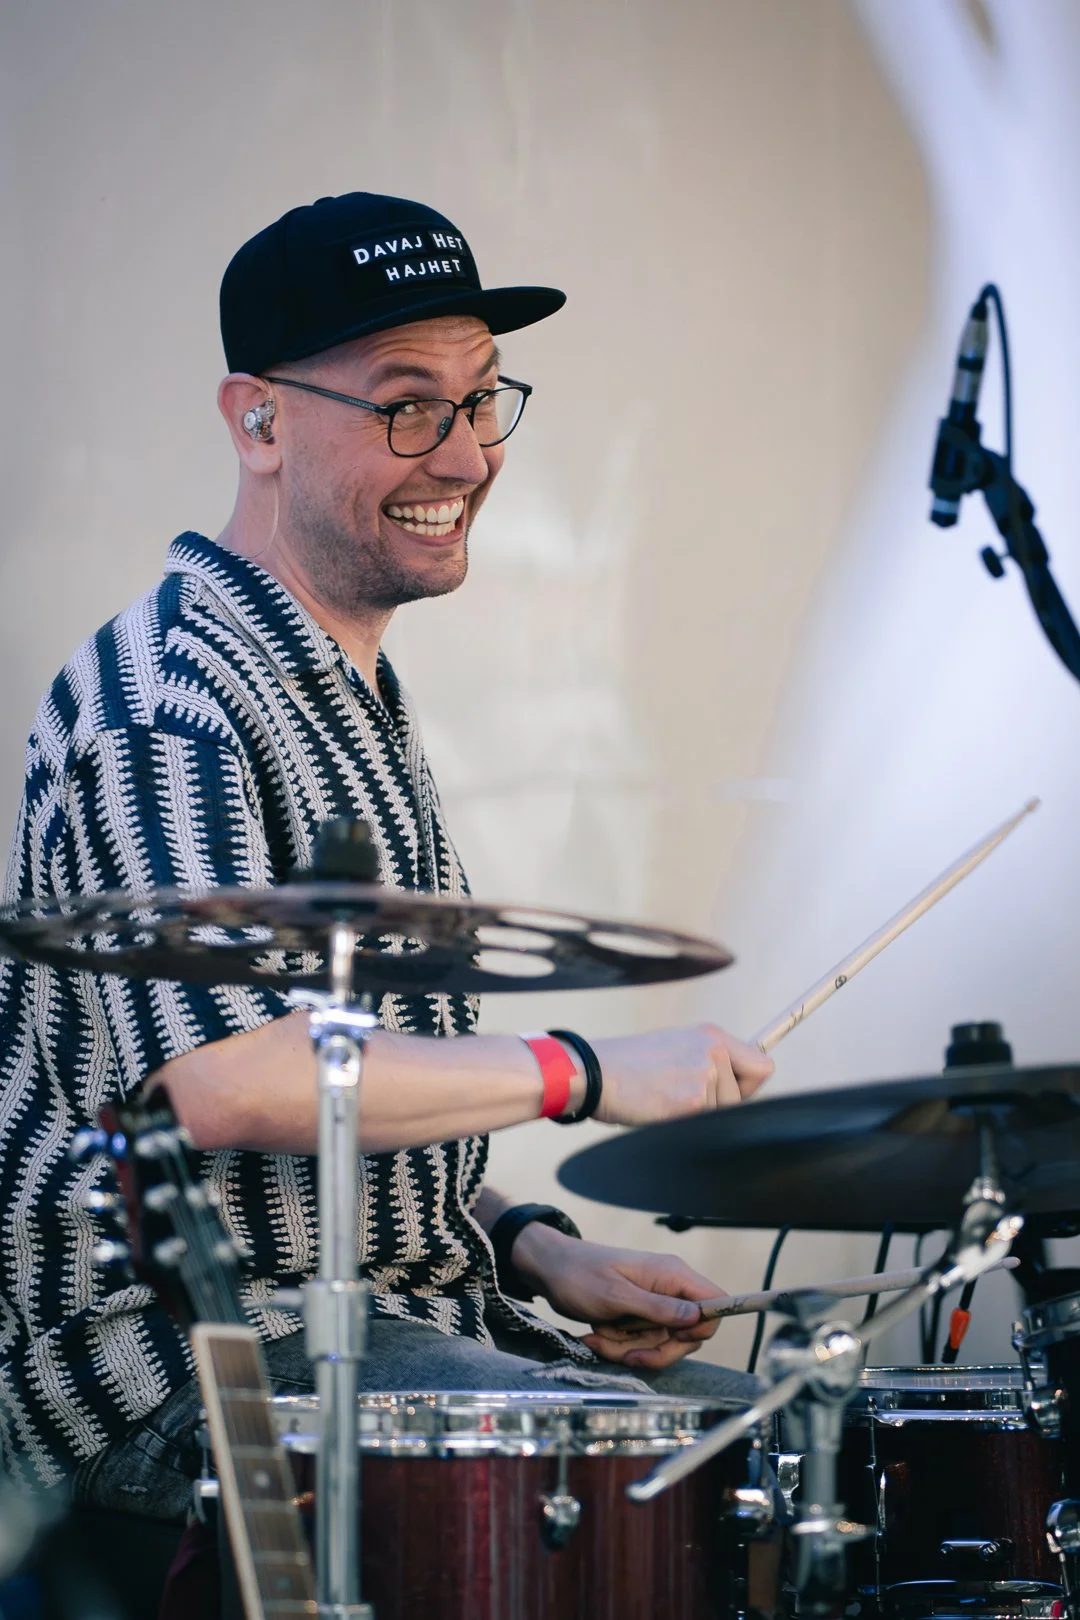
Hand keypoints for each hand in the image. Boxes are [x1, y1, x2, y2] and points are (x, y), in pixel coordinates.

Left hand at [512, 1225, 724, 1370]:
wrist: (549, 1270)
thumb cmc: (580, 1275)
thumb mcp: (616, 1295)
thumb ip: (658, 1308)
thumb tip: (697, 1318)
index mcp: (672, 1275)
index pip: (715, 1302)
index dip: (702, 1328)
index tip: (675, 1339)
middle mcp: (669, 1289)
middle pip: (689, 1334)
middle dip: (656, 1350)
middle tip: (628, 1355)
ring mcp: (654, 1304)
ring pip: (661, 1343)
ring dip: (629, 1349)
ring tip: (599, 1338)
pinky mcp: (638, 1316)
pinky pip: (641, 1342)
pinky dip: (619, 1346)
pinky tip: (597, 1336)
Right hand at [590, 1024, 772, 1126]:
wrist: (596, 1072)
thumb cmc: (629, 1066)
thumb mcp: (677, 1047)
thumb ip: (710, 1061)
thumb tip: (738, 1089)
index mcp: (711, 1036)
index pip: (763, 1067)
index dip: (747, 1086)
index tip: (730, 1093)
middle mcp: (714, 1051)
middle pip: (743, 1098)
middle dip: (717, 1106)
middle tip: (679, 1096)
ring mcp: (706, 1075)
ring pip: (723, 1114)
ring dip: (698, 1116)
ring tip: (666, 1100)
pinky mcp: (694, 1101)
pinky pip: (705, 1126)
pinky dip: (684, 1125)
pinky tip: (661, 1110)